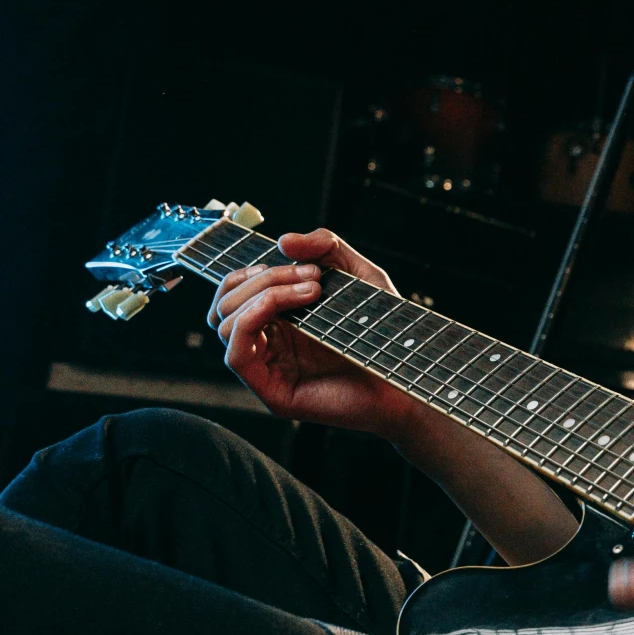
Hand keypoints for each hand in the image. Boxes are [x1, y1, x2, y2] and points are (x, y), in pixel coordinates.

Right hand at [209, 227, 427, 439]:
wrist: (409, 372)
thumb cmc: (384, 331)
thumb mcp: (359, 274)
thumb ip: (327, 248)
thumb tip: (283, 240)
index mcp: (277, 322)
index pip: (232, 293)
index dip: (250, 270)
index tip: (291, 258)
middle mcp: (267, 346)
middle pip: (224, 304)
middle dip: (264, 278)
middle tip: (312, 275)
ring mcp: (267, 372)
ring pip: (224, 324)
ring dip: (263, 295)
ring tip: (313, 289)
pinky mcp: (274, 394)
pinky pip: (236, 353)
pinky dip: (252, 319)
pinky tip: (288, 309)